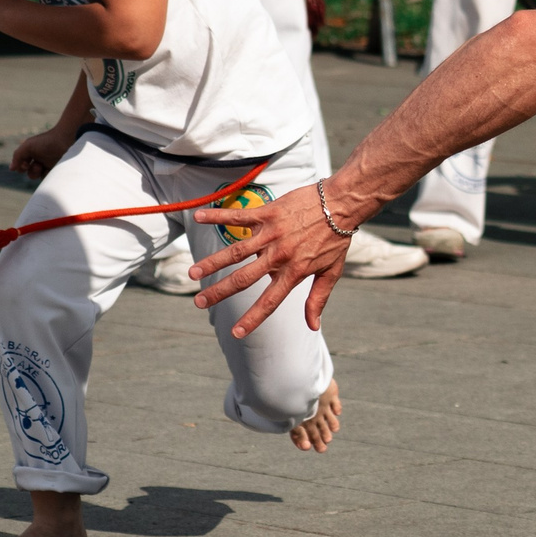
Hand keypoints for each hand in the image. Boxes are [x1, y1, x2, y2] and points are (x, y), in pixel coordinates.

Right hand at [9, 123, 80, 181]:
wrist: (68, 140)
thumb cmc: (47, 141)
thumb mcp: (28, 146)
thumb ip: (17, 156)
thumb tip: (11, 169)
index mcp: (33, 152)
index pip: (23, 165)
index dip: (21, 167)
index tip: (24, 164)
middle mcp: (41, 159)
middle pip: (31, 173)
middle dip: (31, 172)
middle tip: (36, 166)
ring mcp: (50, 165)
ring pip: (40, 177)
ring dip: (38, 174)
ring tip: (42, 167)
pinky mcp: (59, 169)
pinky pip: (50, 179)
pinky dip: (48, 176)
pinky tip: (51, 169)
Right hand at [190, 186, 348, 335]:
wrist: (342, 203)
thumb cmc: (337, 238)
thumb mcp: (332, 272)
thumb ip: (318, 299)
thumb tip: (313, 326)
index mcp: (294, 272)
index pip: (270, 301)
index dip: (252, 318)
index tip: (236, 333)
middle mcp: (279, 255)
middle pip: (244, 278)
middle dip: (219, 292)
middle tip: (199, 302)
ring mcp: (272, 234)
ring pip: (236, 251)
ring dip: (212, 263)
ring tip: (193, 273)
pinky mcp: (268, 214)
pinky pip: (239, 216)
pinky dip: (218, 216)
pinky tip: (198, 217)